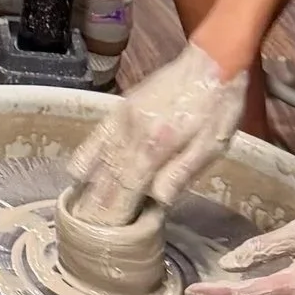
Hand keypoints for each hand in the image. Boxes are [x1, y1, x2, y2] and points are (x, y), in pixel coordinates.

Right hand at [68, 42, 248, 220]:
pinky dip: (85, 157)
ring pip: (98, 159)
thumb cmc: (218, 107)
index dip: (116, 210)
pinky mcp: (120, 109)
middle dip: (98, 204)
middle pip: (108, 176)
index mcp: (158, 145)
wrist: (210, 62)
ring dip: (89, 186)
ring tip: (82, 211)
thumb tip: (157, 200)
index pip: (128, 186)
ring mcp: (123, 119)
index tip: (107, 231)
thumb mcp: (212, 145)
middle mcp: (133, 132)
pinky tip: (76, 174)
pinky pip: (95, 138)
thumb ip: (182, 172)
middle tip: (90, 230)